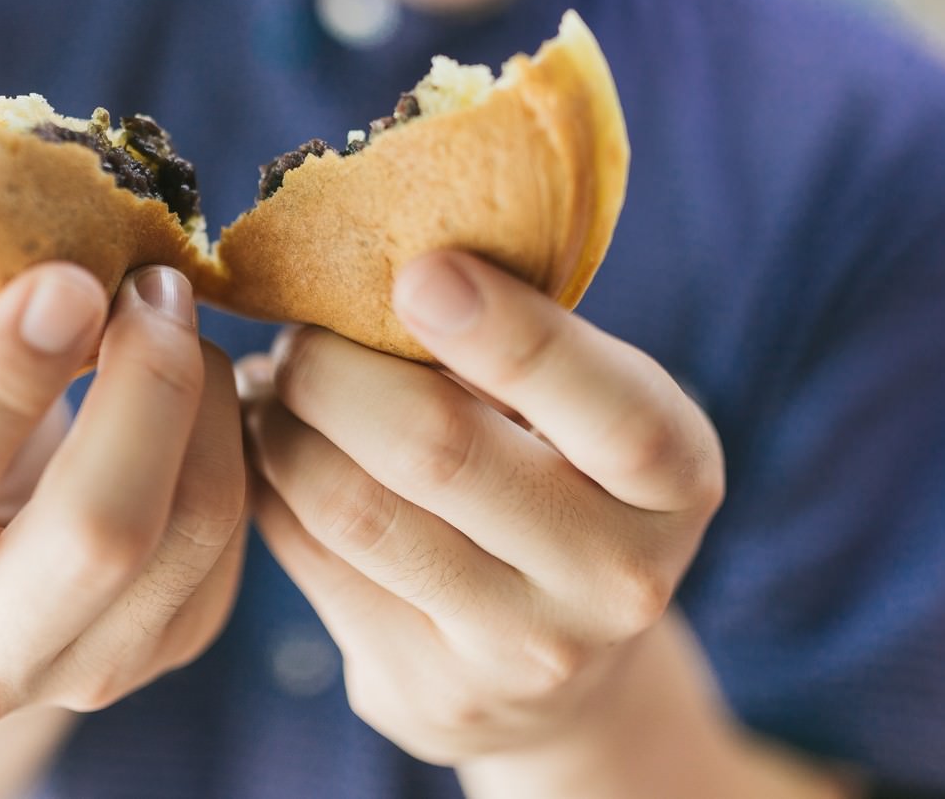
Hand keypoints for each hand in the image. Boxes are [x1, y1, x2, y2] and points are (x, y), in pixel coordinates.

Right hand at [0, 263, 246, 723]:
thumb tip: (38, 224)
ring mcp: (88, 673)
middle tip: (152, 286)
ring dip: (202, 393)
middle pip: (96, 534)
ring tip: (169, 316)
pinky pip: (234, 526)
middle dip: (143, 384)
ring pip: (193, 525)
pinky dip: (229, 428)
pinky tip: (192, 376)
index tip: (64, 279)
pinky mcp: (176, 645)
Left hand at [240, 251, 723, 766]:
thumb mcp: (586, 411)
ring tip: (274, 387)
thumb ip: (519, 344)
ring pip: (352, 507)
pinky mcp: (429, 692)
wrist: (565, 674)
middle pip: (438, 448)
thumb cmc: (564, 484)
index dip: (509, 335)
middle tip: (301, 333)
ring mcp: (522, 650)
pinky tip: (268, 450)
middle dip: (336, 367)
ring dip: (283, 426)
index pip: (610, 412)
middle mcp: (617, 577)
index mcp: (676, 478)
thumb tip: (385, 251)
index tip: (418, 271)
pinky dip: (269, 486)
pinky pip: (311, 561)